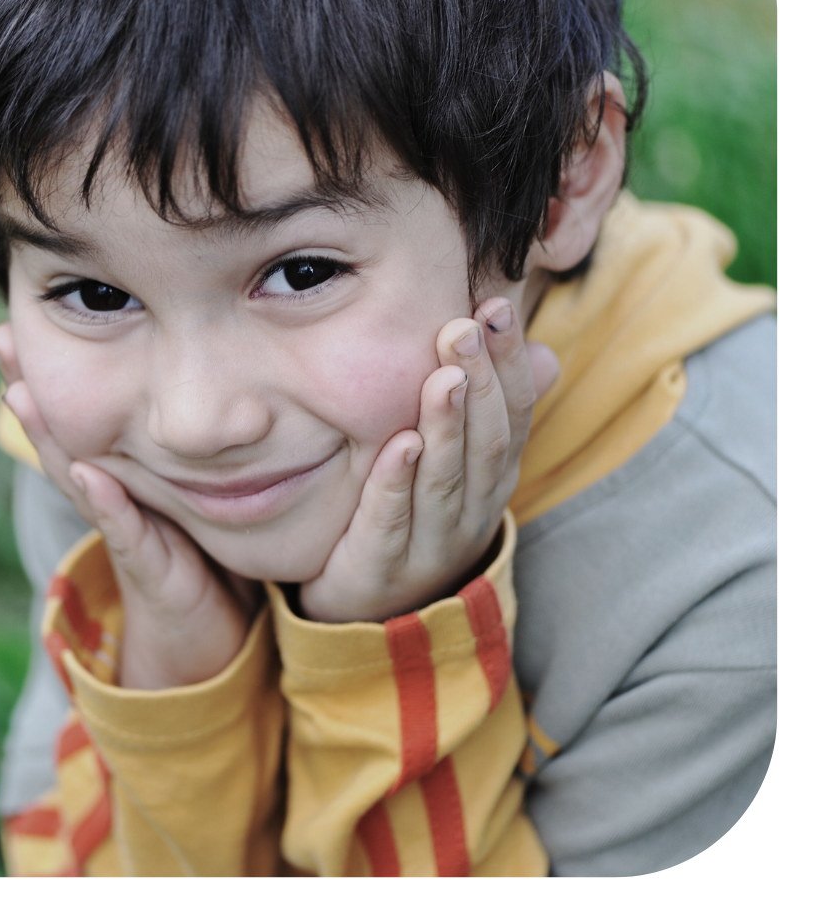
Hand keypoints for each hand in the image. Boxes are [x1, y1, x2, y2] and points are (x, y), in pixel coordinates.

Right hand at [0, 324, 252, 689]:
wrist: (209, 637)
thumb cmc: (202, 556)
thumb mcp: (188, 489)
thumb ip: (181, 445)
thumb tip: (198, 379)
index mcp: (122, 474)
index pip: (82, 416)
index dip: (53, 373)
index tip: (22, 321)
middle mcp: (112, 499)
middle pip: (64, 438)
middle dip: (30, 391)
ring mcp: (127, 533)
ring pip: (79, 480)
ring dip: (49, 439)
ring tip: (21, 391)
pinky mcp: (151, 570)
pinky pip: (126, 533)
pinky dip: (107, 504)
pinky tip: (88, 472)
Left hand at [298, 298, 557, 622]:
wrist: (373, 611)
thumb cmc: (418, 518)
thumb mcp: (461, 466)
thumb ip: (490, 411)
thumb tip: (545, 353)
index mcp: (493, 478)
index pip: (513, 414)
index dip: (508, 362)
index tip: (496, 307)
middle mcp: (472, 508)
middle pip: (486, 442)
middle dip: (479, 381)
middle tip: (464, 326)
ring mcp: (432, 541)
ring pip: (446, 479)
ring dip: (447, 426)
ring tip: (443, 377)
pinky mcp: (383, 565)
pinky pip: (392, 521)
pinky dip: (397, 483)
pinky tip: (399, 445)